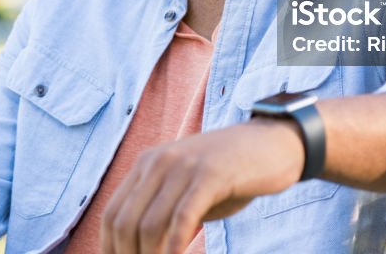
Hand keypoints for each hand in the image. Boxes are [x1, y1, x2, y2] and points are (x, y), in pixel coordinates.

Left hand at [99, 118, 305, 253]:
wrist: (274, 143)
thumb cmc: (232, 174)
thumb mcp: (189, 189)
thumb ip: (164, 212)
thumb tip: (142, 249)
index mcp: (148, 164)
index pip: (112, 214)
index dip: (111, 249)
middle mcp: (158, 161)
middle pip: (124, 222)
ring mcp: (184, 165)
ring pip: (149, 224)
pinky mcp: (210, 174)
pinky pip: (182, 218)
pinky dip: (174, 247)